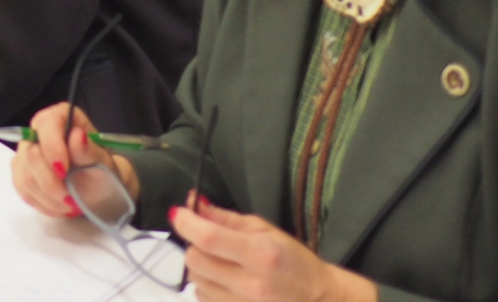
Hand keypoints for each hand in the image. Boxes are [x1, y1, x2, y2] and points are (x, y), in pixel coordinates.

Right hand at [9, 101, 138, 220]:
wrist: (101, 191)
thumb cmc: (104, 173)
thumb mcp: (104, 164)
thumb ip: (88, 151)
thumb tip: (77, 135)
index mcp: (62, 117)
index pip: (46, 125)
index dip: (52, 148)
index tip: (64, 172)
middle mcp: (39, 130)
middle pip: (30, 154)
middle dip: (51, 182)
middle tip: (72, 198)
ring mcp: (26, 152)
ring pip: (25, 176)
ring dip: (49, 197)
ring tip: (70, 204)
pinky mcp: (22, 173)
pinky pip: (24, 190)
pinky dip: (43, 203)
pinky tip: (59, 205)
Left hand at [171, 196, 376, 301]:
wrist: (318, 299)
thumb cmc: (293, 260)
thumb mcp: (264, 230)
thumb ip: (224, 218)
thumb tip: (193, 204)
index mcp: (260, 255)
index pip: (208, 238)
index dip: (186, 223)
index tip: (179, 213)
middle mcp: (251, 285)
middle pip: (195, 261)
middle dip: (195, 245)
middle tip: (209, 241)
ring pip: (196, 282)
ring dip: (201, 267)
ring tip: (223, 263)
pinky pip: (204, 299)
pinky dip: (207, 286)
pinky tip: (225, 281)